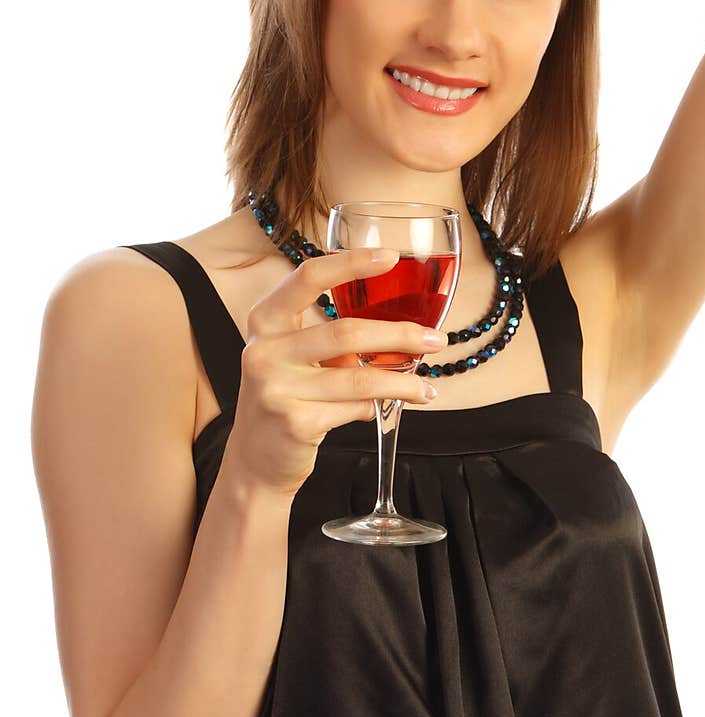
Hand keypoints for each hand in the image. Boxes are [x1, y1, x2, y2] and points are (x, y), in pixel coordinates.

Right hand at [223, 249, 446, 497]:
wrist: (256, 459)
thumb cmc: (285, 397)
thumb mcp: (295, 358)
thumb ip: (334, 340)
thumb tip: (402, 335)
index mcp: (265, 322)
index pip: (308, 277)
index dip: (351, 263)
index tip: (391, 257)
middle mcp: (264, 351)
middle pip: (347, 332)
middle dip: (401, 335)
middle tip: (435, 340)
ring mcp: (277, 388)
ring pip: (359, 377)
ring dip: (402, 382)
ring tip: (427, 388)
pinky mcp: (295, 423)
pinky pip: (354, 408)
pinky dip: (378, 407)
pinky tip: (391, 408)